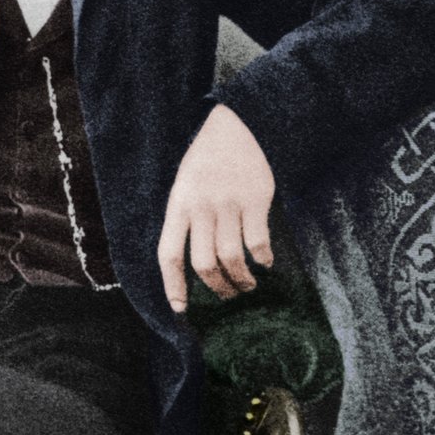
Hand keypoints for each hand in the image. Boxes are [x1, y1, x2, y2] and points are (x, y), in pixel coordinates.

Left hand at [158, 104, 274, 312]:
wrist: (233, 126)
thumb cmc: (206, 161)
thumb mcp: (184, 186)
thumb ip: (186, 219)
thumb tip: (193, 264)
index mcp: (178, 204)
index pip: (169, 253)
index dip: (173, 285)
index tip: (180, 308)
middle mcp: (201, 206)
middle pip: (203, 264)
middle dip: (216, 288)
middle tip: (227, 295)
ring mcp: (228, 203)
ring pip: (231, 258)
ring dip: (241, 280)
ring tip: (247, 285)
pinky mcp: (256, 198)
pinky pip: (258, 242)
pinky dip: (263, 259)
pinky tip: (266, 262)